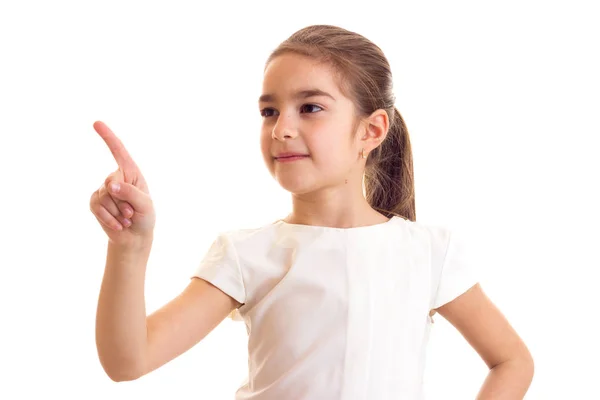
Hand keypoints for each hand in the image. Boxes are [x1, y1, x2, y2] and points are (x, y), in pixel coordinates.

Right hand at [89, 121, 154, 246]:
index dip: (108, 137)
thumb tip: (110, 186)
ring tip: (126, 218)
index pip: (118, 151)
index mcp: (131, 172)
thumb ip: (130, 193)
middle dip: (123, 202)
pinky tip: (118, 225)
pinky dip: (109, 218)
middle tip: (132, 213)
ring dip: (117, 212)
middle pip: (111, 182)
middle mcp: (116, 178)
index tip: (96, 123)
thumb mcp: (145, 204)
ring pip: (104, 196)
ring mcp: (104, 189)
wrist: (134, 237)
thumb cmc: (145, 217)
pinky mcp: (95, 202)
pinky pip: (97, 206)